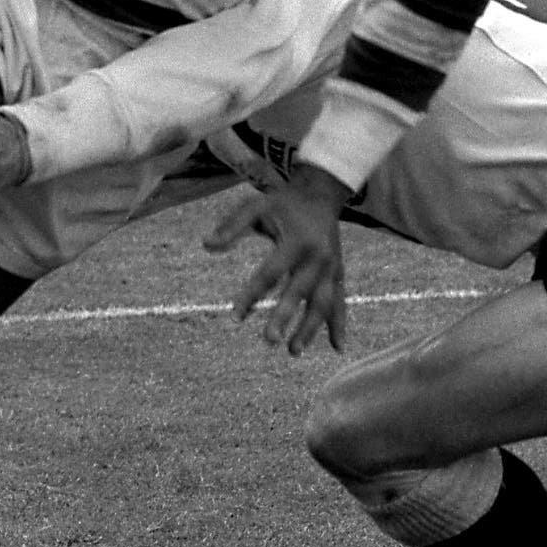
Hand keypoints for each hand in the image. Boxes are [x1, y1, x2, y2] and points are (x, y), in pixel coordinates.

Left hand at [202, 174, 353, 356]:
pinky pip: (340, 302)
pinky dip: (339, 324)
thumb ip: (231, 225)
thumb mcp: (256, 206)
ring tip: (293, 352)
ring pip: (323, 303)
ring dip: (311, 329)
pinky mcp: (339, 273)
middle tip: (269, 340)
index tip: (235, 317)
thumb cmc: (283, 203)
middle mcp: (318, 256)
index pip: (271, 273)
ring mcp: (332, 267)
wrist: (321, 194)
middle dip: (285, 317)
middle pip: (300, 291)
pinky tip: (337, 348)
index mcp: (297, 240)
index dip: (252, 295)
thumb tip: (206, 245)